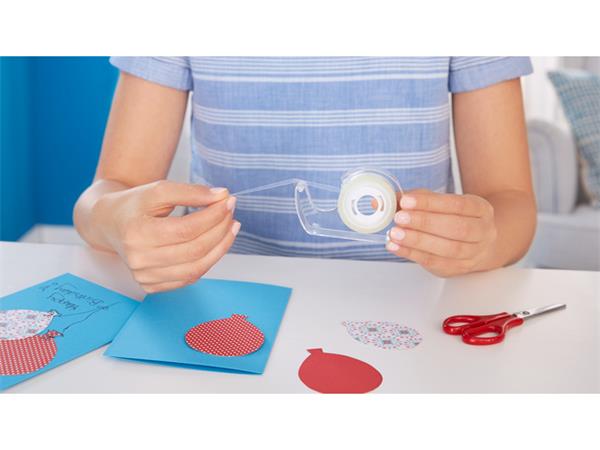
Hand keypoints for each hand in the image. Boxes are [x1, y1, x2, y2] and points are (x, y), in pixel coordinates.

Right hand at [93, 180, 238, 292]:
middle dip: (220, 229)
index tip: (228, 201)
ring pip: (197, 268)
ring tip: (231, 227)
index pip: (186, 229)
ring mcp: (145, 277)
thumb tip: (222, 196)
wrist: (110, 224)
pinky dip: (208, 261)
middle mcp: (139, 260)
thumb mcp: (157, 190)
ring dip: (221, 247)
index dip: (213, 216)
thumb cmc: (135, 205)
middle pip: (194, 249)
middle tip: (231, 212)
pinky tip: (217, 243)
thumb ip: (190, 191)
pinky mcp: (152, 286)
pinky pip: (190, 277)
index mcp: (136, 233)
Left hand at [385, 190, 497, 276]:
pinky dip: (413, 254)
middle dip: (424, 223)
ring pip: (449, 249)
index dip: (430, 203)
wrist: (477, 242)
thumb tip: (386, 199)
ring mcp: (474, 253)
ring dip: (418, 241)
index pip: (457, 204)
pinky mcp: (458, 268)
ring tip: (395, 234)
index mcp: (480, 209)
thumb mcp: (439, 203)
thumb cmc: (454, 218)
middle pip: (456, 228)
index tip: (406, 201)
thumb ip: (415, 199)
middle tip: (399, 218)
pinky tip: (397, 247)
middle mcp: (483, 231)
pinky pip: (436, 263)